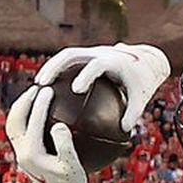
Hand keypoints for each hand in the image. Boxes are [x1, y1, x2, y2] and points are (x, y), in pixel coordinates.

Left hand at [5, 86, 88, 182]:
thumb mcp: (73, 165)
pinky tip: (35, 108)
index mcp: (32, 154)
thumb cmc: (71, 182)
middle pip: (15, 121)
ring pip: (12, 124)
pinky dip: (23, 116)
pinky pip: (18, 130)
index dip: (40, 105)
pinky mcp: (22, 152)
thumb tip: (59, 125)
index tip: (49, 90)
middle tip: (36, 87)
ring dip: (20, 107)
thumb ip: (65, 145)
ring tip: (32, 94)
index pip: (34, 123)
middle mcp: (21, 152)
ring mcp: (20, 152)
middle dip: (24, 102)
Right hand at [35, 43, 171, 132]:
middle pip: (71, 54)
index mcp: (113, 61)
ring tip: (37, 85)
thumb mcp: (141, 97)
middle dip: (54, 67)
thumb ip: (134, 112)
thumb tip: (126, 130)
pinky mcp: (85, 55)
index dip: (86, 75)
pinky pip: (66, 61)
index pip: (97, 65)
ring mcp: (90, 52)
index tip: (75, 90)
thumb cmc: (142, 81)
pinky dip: (55, 71)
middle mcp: (98, 52)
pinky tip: (45, 88)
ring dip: (49, 68)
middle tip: (41, 84)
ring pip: (64, 56)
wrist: (145, 61)